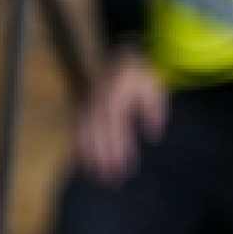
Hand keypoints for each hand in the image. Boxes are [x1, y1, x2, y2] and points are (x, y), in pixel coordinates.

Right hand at [76, 49, 169, 185]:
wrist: (118, 51)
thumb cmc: (139, 72)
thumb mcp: (153, 87)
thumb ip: (154, 112)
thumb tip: (153, 137)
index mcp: (117, 99)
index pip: (118, 131)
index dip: (121, 151)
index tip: (126, 169)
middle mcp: (98, 104)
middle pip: (100, 137)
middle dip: (105, 161)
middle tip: (111, 182)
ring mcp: (87, 106)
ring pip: (86, 136)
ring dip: (90, 159)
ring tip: (96, 178)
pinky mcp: (81, 107)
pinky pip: (78, 131)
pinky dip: (80, 148)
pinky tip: (85, 163)